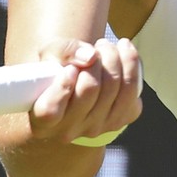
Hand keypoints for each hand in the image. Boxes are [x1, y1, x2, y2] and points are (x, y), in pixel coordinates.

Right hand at [28, 37, 142, 143]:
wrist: (77, 88)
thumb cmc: (57, 72)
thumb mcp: (50, 56)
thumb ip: (64, 52)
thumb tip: (90, 56)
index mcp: (43, 121)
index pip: (49, 110)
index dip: (62, 86)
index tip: (70, 68)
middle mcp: (69, 130)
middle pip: (90, 89)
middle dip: (97, 58)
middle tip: (96, 46)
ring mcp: (96, 128)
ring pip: (115, 88)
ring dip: (115, 58)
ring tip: (107, 46)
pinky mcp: (120, 121)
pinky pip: (133, 93)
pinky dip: (132, 66)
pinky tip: (124, 55)